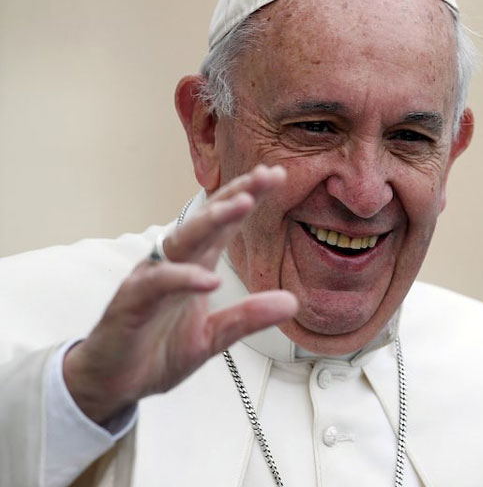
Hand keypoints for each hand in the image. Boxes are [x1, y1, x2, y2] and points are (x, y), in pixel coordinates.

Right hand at [63, 165, 298, 424]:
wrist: (113, 384)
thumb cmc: (157, 350)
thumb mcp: (213, 337)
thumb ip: (248, 317)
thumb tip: (292, 302)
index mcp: (195, 265)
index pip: (224, 225)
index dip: (248, 198)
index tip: (277, 175)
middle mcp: (173, 264)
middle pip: (206, 221)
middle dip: (235, 195)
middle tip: (266, 175)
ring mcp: (151, 280)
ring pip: (182, 241)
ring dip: (212, 220)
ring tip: (242, 204)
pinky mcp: (131, 304)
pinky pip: (158, 284)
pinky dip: (183, 279)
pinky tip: (209, 280)